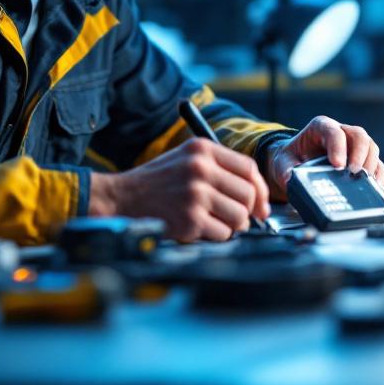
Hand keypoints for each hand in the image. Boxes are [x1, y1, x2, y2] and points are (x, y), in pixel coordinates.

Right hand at [89, 138, 268, 241]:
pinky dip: (217, 235)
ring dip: (233, 225)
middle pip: (247, 194)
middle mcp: (200, 168)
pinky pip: (223, 233)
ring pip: (239, 217)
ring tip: (216, 222)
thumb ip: (219, 169)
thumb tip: (256, 195)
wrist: (122, 197)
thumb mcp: (185, 158)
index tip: (262, 204)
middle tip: (238, 218)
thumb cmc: (157, 181)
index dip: (260, 189)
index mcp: (202, 149)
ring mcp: (195, 194)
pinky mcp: (190, 219)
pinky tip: (201, 228)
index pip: (249, 168)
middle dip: (247, 211)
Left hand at [265, 116, 383, 199]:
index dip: (338, 147)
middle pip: (359, 136)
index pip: (334, 132)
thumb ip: (286, 170)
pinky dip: (379, 178)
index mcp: (321, 127)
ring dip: (371, 167)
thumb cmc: (291, 159)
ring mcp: (354, 147)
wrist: (295, 165)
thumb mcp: (283, 163)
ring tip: (366, 183)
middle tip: (354, 174)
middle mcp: (342, 132)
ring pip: (372, 149)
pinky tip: (376, 190)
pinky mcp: (362, 162)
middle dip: (359, 155)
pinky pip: (378, 166)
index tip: (337, 166)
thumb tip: (291, 180)